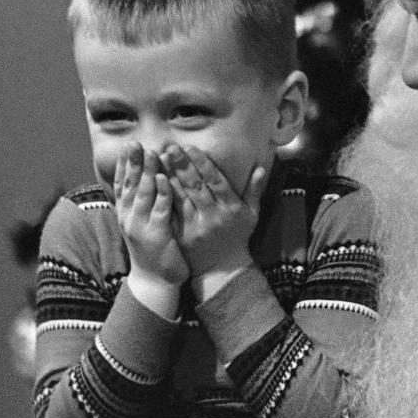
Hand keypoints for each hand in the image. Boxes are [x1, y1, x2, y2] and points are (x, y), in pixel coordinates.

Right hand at [114, 142, 188, 289]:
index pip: (122, 184)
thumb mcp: (142, 221)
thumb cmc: (153, 247)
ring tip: (151, 153)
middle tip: (135, 143)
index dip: (125, 164)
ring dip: (148, 173)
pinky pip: (159, 210)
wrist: (155, 280)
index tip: (128, 145)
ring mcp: (141, 226)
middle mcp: (129, 218)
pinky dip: (162, 193)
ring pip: (143, 194)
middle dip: (133, 163)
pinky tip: (165, 178)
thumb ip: (142, 201)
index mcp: (125, 213)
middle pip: (130, 185)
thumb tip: (143, 178)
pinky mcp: (156, 235)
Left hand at [164, 145, 269, 297]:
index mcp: (231, 208)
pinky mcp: (183, 235)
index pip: (216, 182)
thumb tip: (259, 167)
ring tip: (161, 160)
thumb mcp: (252, 214)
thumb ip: (254, 190)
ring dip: (170, 177)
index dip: (203, 164)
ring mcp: (196, 227)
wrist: (222, 269)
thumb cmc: (238, 237)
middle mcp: (213, 217)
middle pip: (196, 187)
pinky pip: (172, 212)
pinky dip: (164, 196)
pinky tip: (157, 183)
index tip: (191, 148)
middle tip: (172, 148)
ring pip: (181, 198)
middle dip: (183, 166)